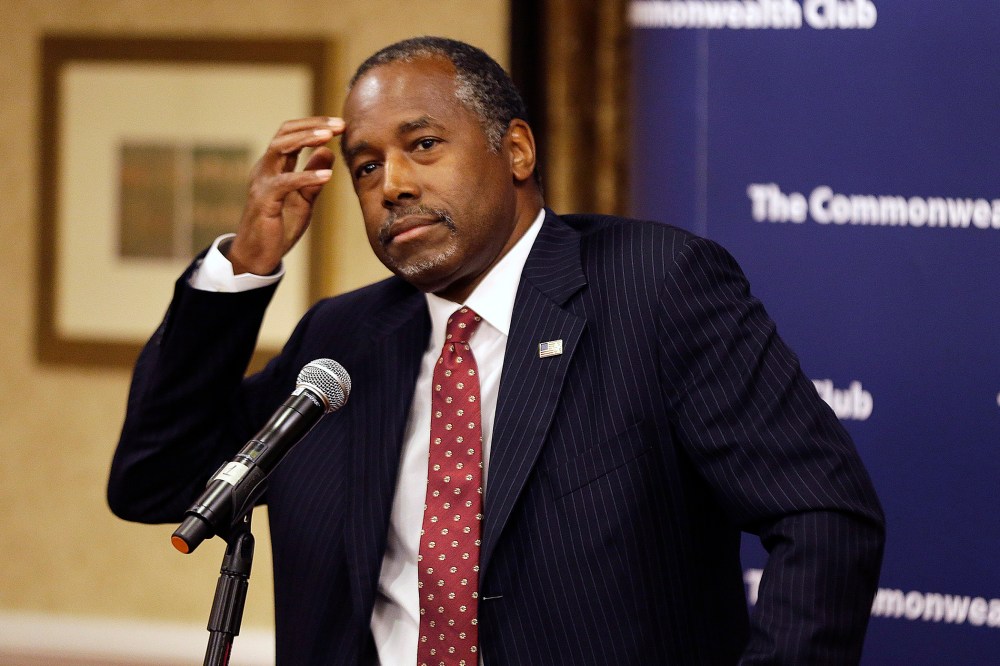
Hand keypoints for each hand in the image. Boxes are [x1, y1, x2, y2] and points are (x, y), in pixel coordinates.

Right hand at [228, 117, 343, 274]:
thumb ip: (312, 176)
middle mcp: (265, 169)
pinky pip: (286, 182)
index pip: (290, 134)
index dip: (314, 125)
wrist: (257, 255)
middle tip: (339, 125)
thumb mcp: (302, 199)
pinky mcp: (264, 201)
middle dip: (312, 126)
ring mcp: (262, 183)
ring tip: (330, 137)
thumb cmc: (279, 226)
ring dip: (306, 139)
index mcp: (274, 166)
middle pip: (284, 133)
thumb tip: (328, 152)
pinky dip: (307, 176)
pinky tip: (327, 176)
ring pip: (279, 148)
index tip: (340, 124)